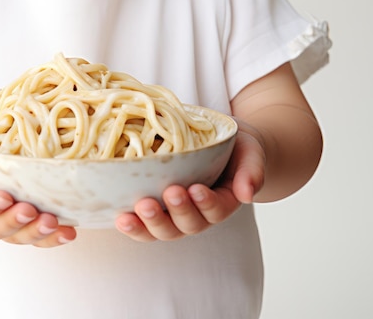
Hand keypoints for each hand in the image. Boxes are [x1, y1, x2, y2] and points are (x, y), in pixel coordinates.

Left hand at [114, 119, 265, 241]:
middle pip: (188, 225)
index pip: (217, 210)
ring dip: (151, 223)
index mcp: (224, 202)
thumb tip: (248, 194)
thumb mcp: (249, 150)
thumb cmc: (233, 145)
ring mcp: (175, 216)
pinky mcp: (155, 210)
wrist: (214, 141)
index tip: (196, 189)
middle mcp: (198, 215)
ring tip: (140, 207)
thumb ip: (252, 170)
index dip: (206, 203)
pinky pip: (144, 225)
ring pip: (164, 230)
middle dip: (178, 212)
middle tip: (169, 193)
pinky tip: (120, 218)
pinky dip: (132, 225)